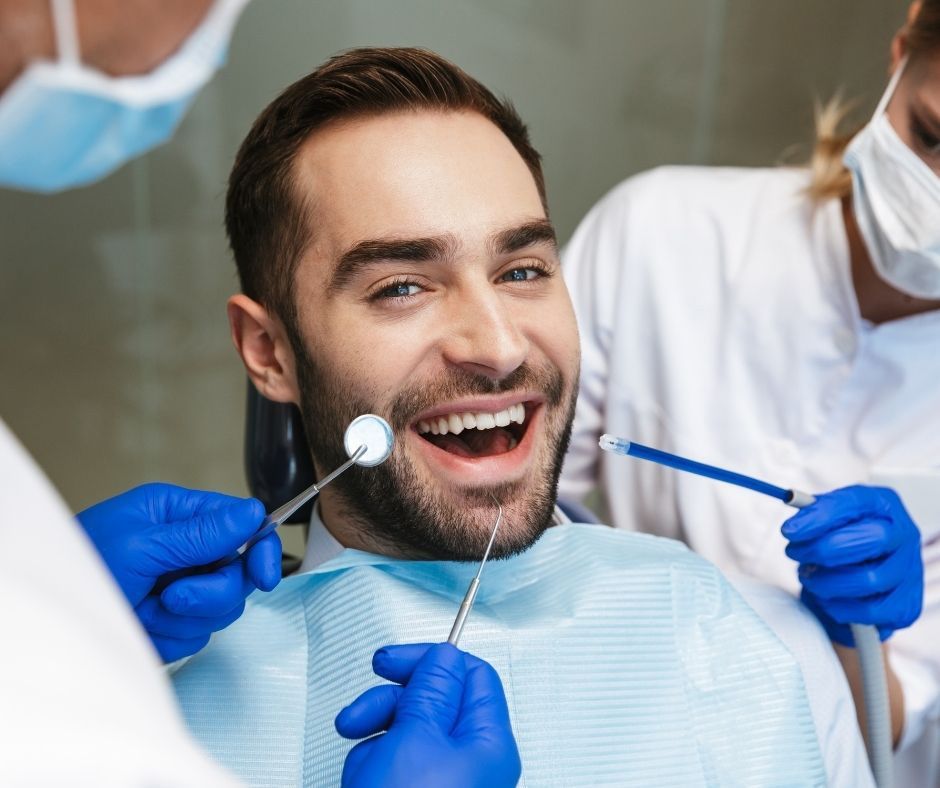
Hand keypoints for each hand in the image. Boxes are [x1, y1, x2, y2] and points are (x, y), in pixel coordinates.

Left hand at [76, 483, 281, 661]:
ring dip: (183, 617)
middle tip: (173, 596)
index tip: (265, 576)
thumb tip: (253, 513)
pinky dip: (169, 636)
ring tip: (145, 608)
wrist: (50, 623)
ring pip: (222, 609)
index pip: (243, 524)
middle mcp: (185, 548)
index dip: (261, 549)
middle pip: (238, 573)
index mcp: (178, 514)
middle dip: (209, 592)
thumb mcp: (142, 545)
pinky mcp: (173, 622)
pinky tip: (140, 625)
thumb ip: (202, 533)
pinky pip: (197, 636)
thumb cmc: (80, 566)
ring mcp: (181, 586)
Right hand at [335, 643, 520, 787]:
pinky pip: (390, 764)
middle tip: (361, 713)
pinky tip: (361, 785)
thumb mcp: (416, 738)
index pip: (472, 676)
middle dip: (390, 704)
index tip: (390, 662)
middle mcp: (471, 763)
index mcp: (487, 743)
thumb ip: (430, 688)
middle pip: (433, 702)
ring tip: (363, 770)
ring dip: (374, 741)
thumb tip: (444, 655)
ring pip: (405, 733)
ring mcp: (442, 784)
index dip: (431, 660)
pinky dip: (370, 769)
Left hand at [782, 485, 922, 645]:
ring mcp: (910, 571)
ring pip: (869, 579)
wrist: (861, 576)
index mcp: (883, 504)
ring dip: (827, 582)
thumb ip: (811, 515)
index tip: (789, 531)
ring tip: (809, 577)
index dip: (821, 517)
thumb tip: (793, 529)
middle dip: (825, 549)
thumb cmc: (841, 539)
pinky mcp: (907, 606)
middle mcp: (904, 534)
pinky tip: (827, 598)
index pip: (856, 503)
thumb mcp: (825, 518)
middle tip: (796, 553)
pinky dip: (840, 607)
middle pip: (873, 539)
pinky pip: (870, 611)